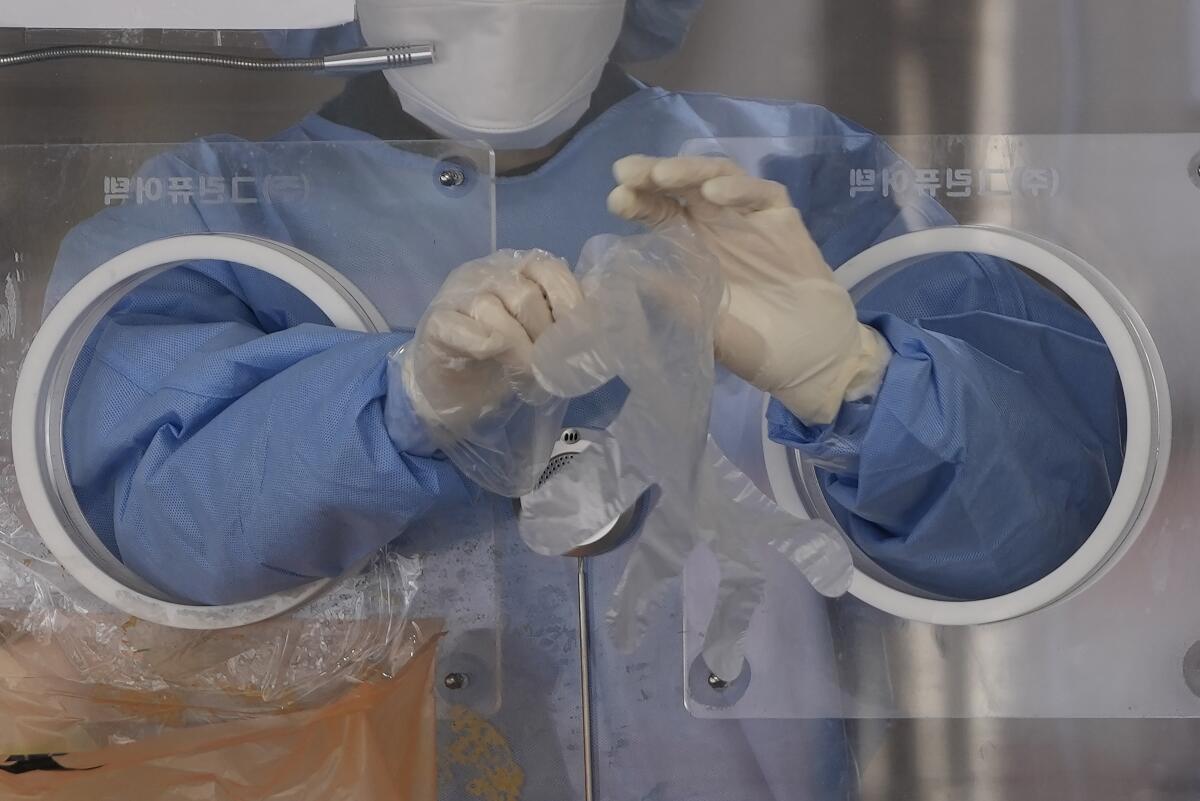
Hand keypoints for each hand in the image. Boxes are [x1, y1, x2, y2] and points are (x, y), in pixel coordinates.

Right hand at [403, 250, 581, 436]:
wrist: (452, 391)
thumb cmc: (502, 360)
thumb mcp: (540, 337)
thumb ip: (564, 320)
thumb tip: (600, 318)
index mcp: (516, 269)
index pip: (549, 268)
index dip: (569, 301)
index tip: (578, 336)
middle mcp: (485, 273)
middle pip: (524, 293)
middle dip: (544, 335)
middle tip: (550, 365)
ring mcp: (455, 295)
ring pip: (491, 309)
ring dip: (517, 347)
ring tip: (528, 373)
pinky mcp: (434, 323)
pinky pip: (458, 325)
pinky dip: (480, 341)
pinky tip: (491, 355)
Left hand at [608, 155, 889, 423]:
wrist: (811, 358)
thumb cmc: (753, 343)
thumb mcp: (701, 324)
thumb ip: (670, 295)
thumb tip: (621, 272)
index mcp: (690, 247)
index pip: (658, 212)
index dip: (638, 201)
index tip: (616, 199)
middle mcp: (715, 224)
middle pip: (682, 185)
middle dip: (654, 173)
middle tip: (627, 171)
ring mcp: (749, 218)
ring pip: (717, 178)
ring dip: (690, 172)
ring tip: (663, 176)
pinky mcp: (782, 218)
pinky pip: (761, 193)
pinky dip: (737, 190)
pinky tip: (714, 196)